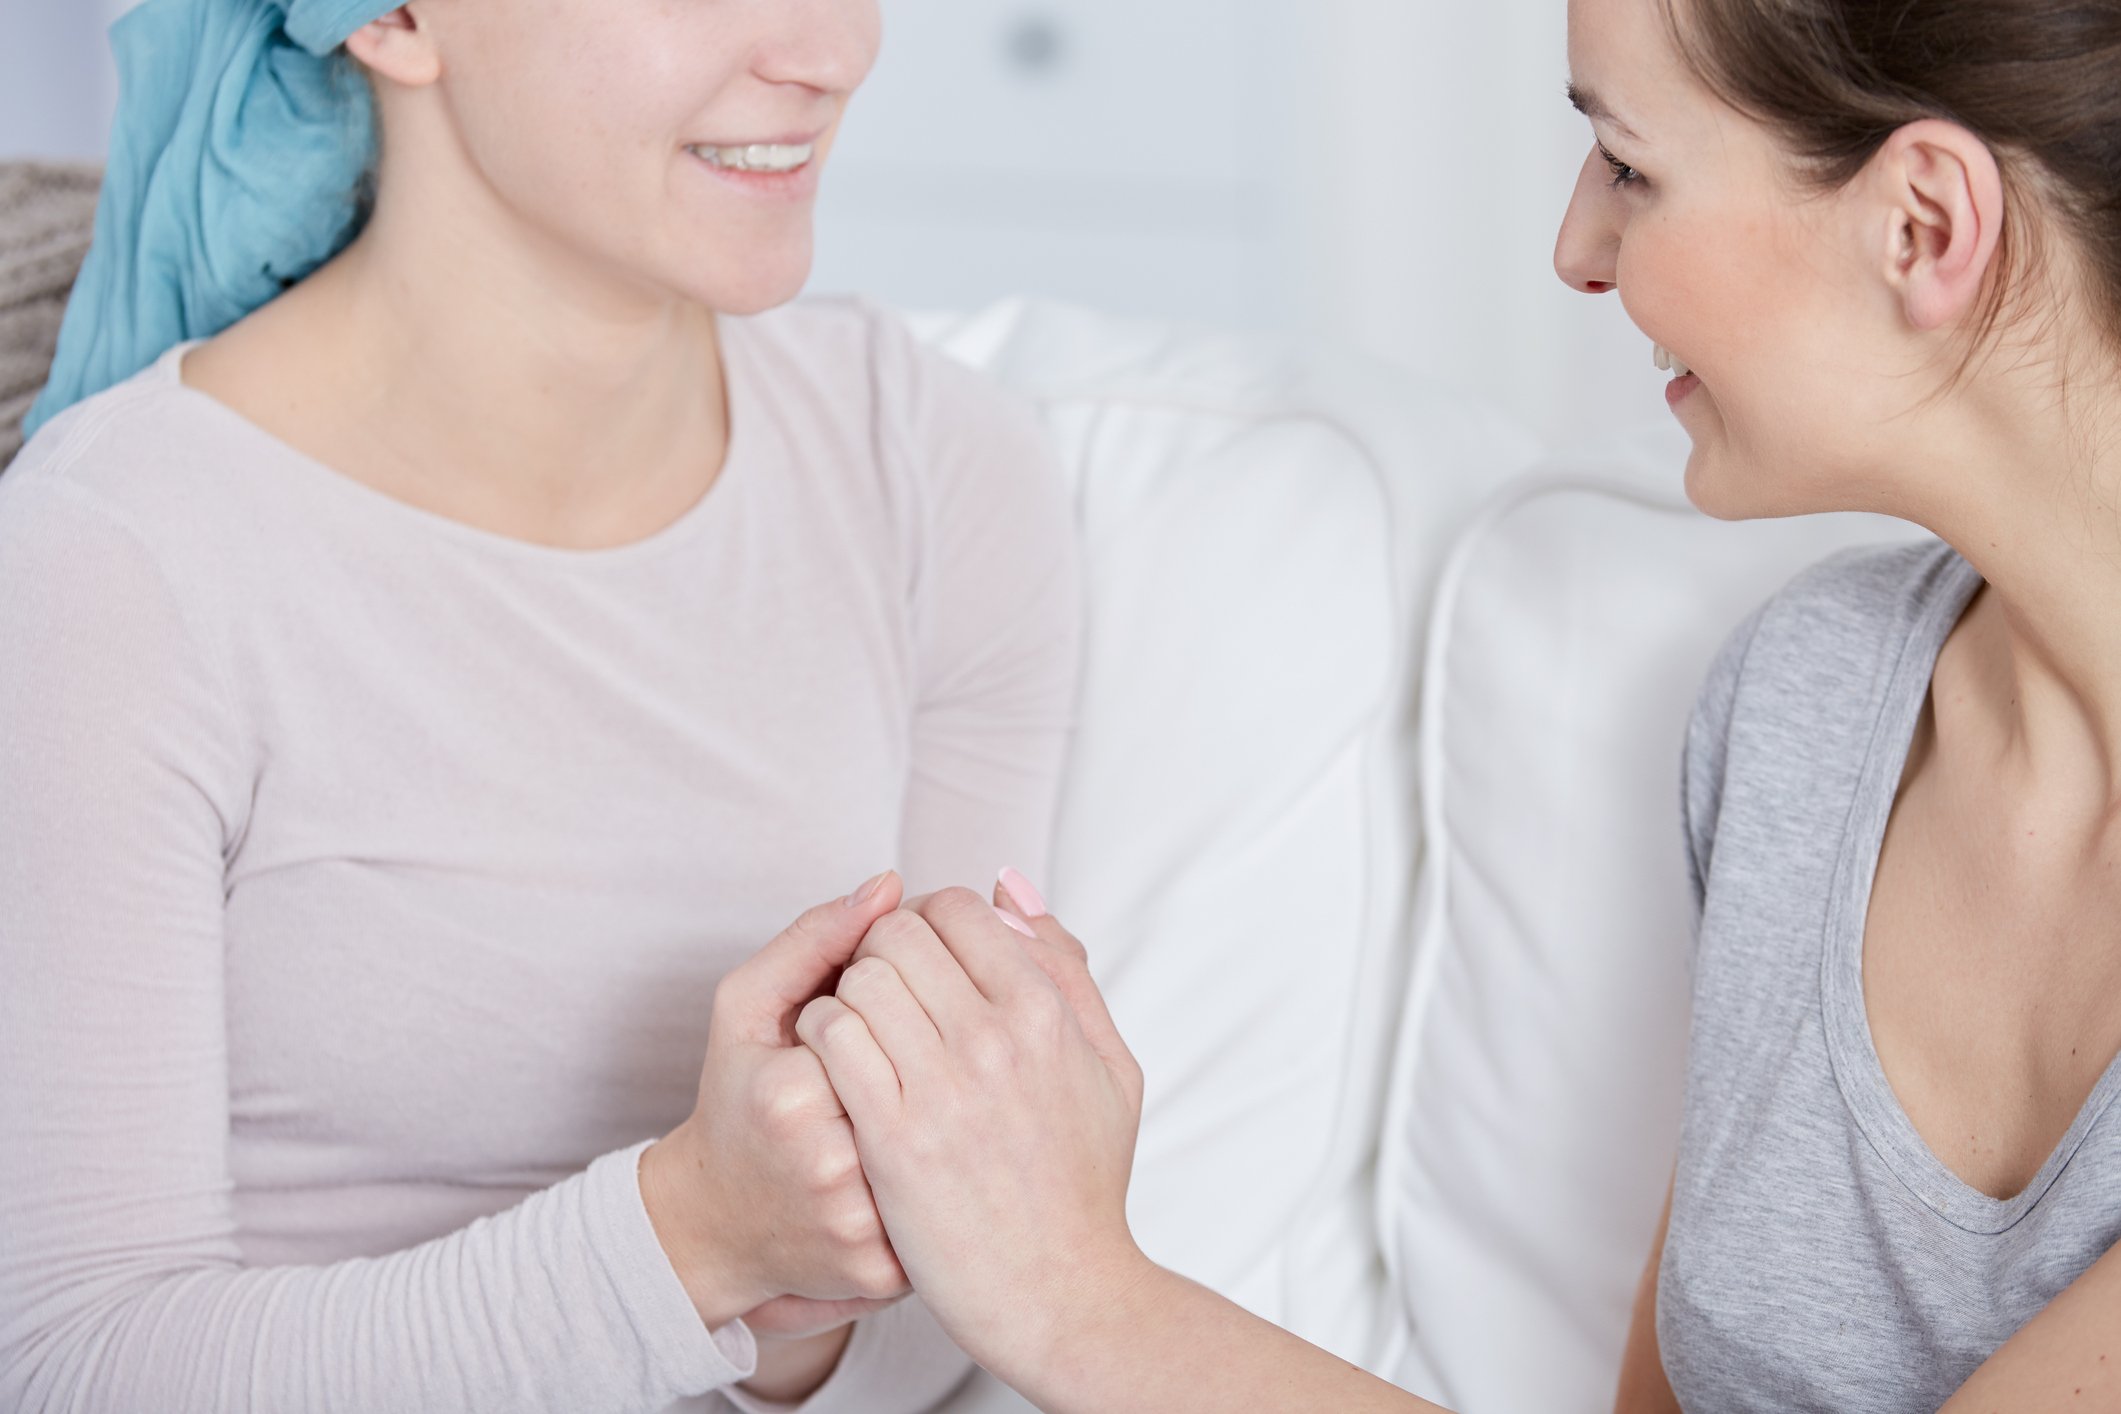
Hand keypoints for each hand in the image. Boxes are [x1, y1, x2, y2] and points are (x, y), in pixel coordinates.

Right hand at [640, 873, 912, 1330]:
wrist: (715, 1227)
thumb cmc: (737, 1103)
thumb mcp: (745, 1009)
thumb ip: (813, 938)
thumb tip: (888, 883)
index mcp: (790, 1094)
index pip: (890, 1014)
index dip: (901, 1003)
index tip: (892, 1011)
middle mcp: (828, 1167)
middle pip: (927, 1077)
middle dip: (933, 1056)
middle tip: (918, 1057)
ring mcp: (860, 1226)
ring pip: (948, 1139)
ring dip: (954, 1110)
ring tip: (931, 1102)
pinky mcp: (887, 1271)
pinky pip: (951, 1201)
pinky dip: (956, 1171)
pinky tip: (940, 1155)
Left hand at [797, 879, 1149, 1381]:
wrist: (1061, 1294)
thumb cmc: (1086, 1181)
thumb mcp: (1109, 1065)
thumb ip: (1065, 968)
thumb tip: (1010, 886)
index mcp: (1047, 1012)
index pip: (959, 909)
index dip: (928, 921)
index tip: (923, 958)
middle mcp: (996, 1038)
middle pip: (899, 935)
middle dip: (881, 949)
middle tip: (882, 988)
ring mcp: (942, 1088)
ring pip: (859, 979)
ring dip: (847, 990)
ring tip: (858, 1025)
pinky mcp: (893, 1138)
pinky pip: (834, 1038)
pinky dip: (822, 1033)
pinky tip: (835, 1059)